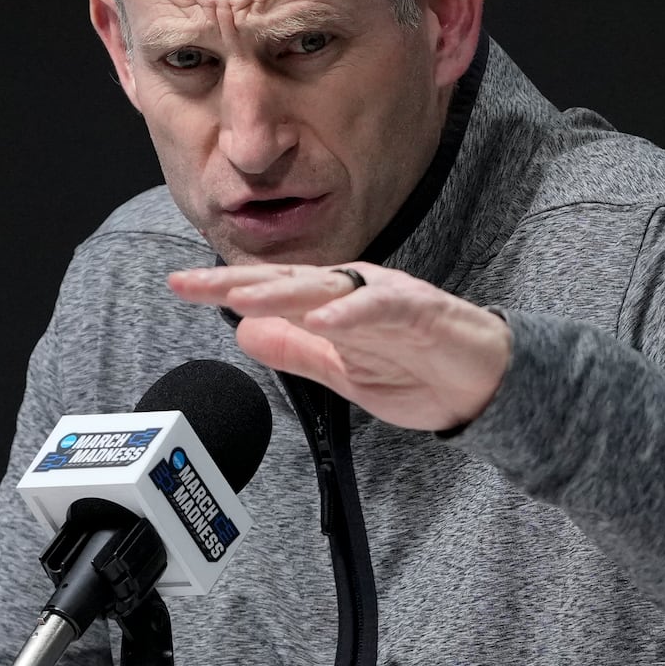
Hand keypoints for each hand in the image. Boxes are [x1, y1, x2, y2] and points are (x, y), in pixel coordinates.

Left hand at [167, 262, 511, 431]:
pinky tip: (324, 319)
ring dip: (283, 293)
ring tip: (241, 297)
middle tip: (190, 284)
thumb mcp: (342, 370)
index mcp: (332, 303)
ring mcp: (386, 297)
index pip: (271, 292)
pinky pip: (383, 306)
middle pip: (287, 282)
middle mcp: (352, 290)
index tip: (179, 287)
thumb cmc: (417, 368)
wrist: (485, 384)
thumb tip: (241, 331)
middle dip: (237, 282)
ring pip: (328, 288)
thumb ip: (295, 351)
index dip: (224, 288)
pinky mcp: (422, 310)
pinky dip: (353, 312)